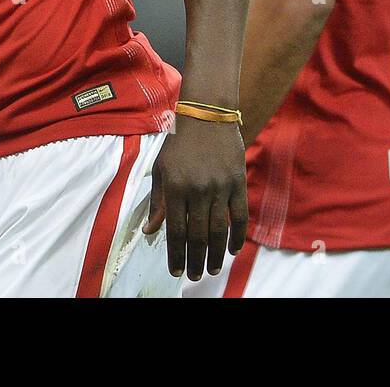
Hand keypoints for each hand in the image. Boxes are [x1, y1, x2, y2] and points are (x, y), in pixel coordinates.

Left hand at [144, 115, 247, 280]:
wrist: (207, 115)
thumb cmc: (179, 143)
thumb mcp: (161, 169)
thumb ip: (157, 202)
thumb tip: (150, 231)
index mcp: (175, 187)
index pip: (175, 230)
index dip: (175, 254)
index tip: (176, 271)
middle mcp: (197, 190)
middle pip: (198, 235)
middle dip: (195, 260)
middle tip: (195, 275)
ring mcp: (220, 187)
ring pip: (219, 230)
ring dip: (216, 254)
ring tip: (212, 269)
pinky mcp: (238, 182)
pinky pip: (240, 216)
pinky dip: (237, 236)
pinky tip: (233, 250)